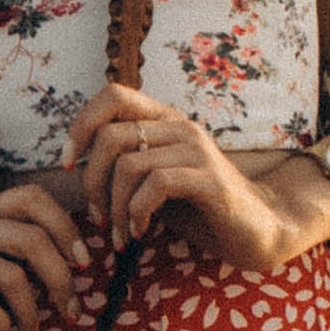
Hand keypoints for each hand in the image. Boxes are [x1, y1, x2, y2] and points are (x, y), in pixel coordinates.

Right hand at [0, 181, 84, 330]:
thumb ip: (12, 251)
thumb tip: (70, 272)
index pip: (35, 198)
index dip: (66, 227)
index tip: (83, 263)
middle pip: (34, 240)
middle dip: (62, 280)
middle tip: (70, 312)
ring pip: (13, 277)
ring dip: (32, 316)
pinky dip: (4, 328)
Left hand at [66, 83, 329, 272]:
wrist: (260, 229)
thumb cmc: (201, 208)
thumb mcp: (156, 181)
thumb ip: (126, 166)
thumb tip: (77, 168)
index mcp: (164, 121)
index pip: (112, 95)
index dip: (81, 124)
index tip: (69, 164)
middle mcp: (179, 127)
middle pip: (110, 135)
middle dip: (92, 182)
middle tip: (98, 217)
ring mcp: (196, 151)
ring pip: (128, 164)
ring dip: (114, 208)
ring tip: (120, 235)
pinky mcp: (209, 180)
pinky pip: (155, 185)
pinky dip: (137, 213)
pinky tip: (141, 233)